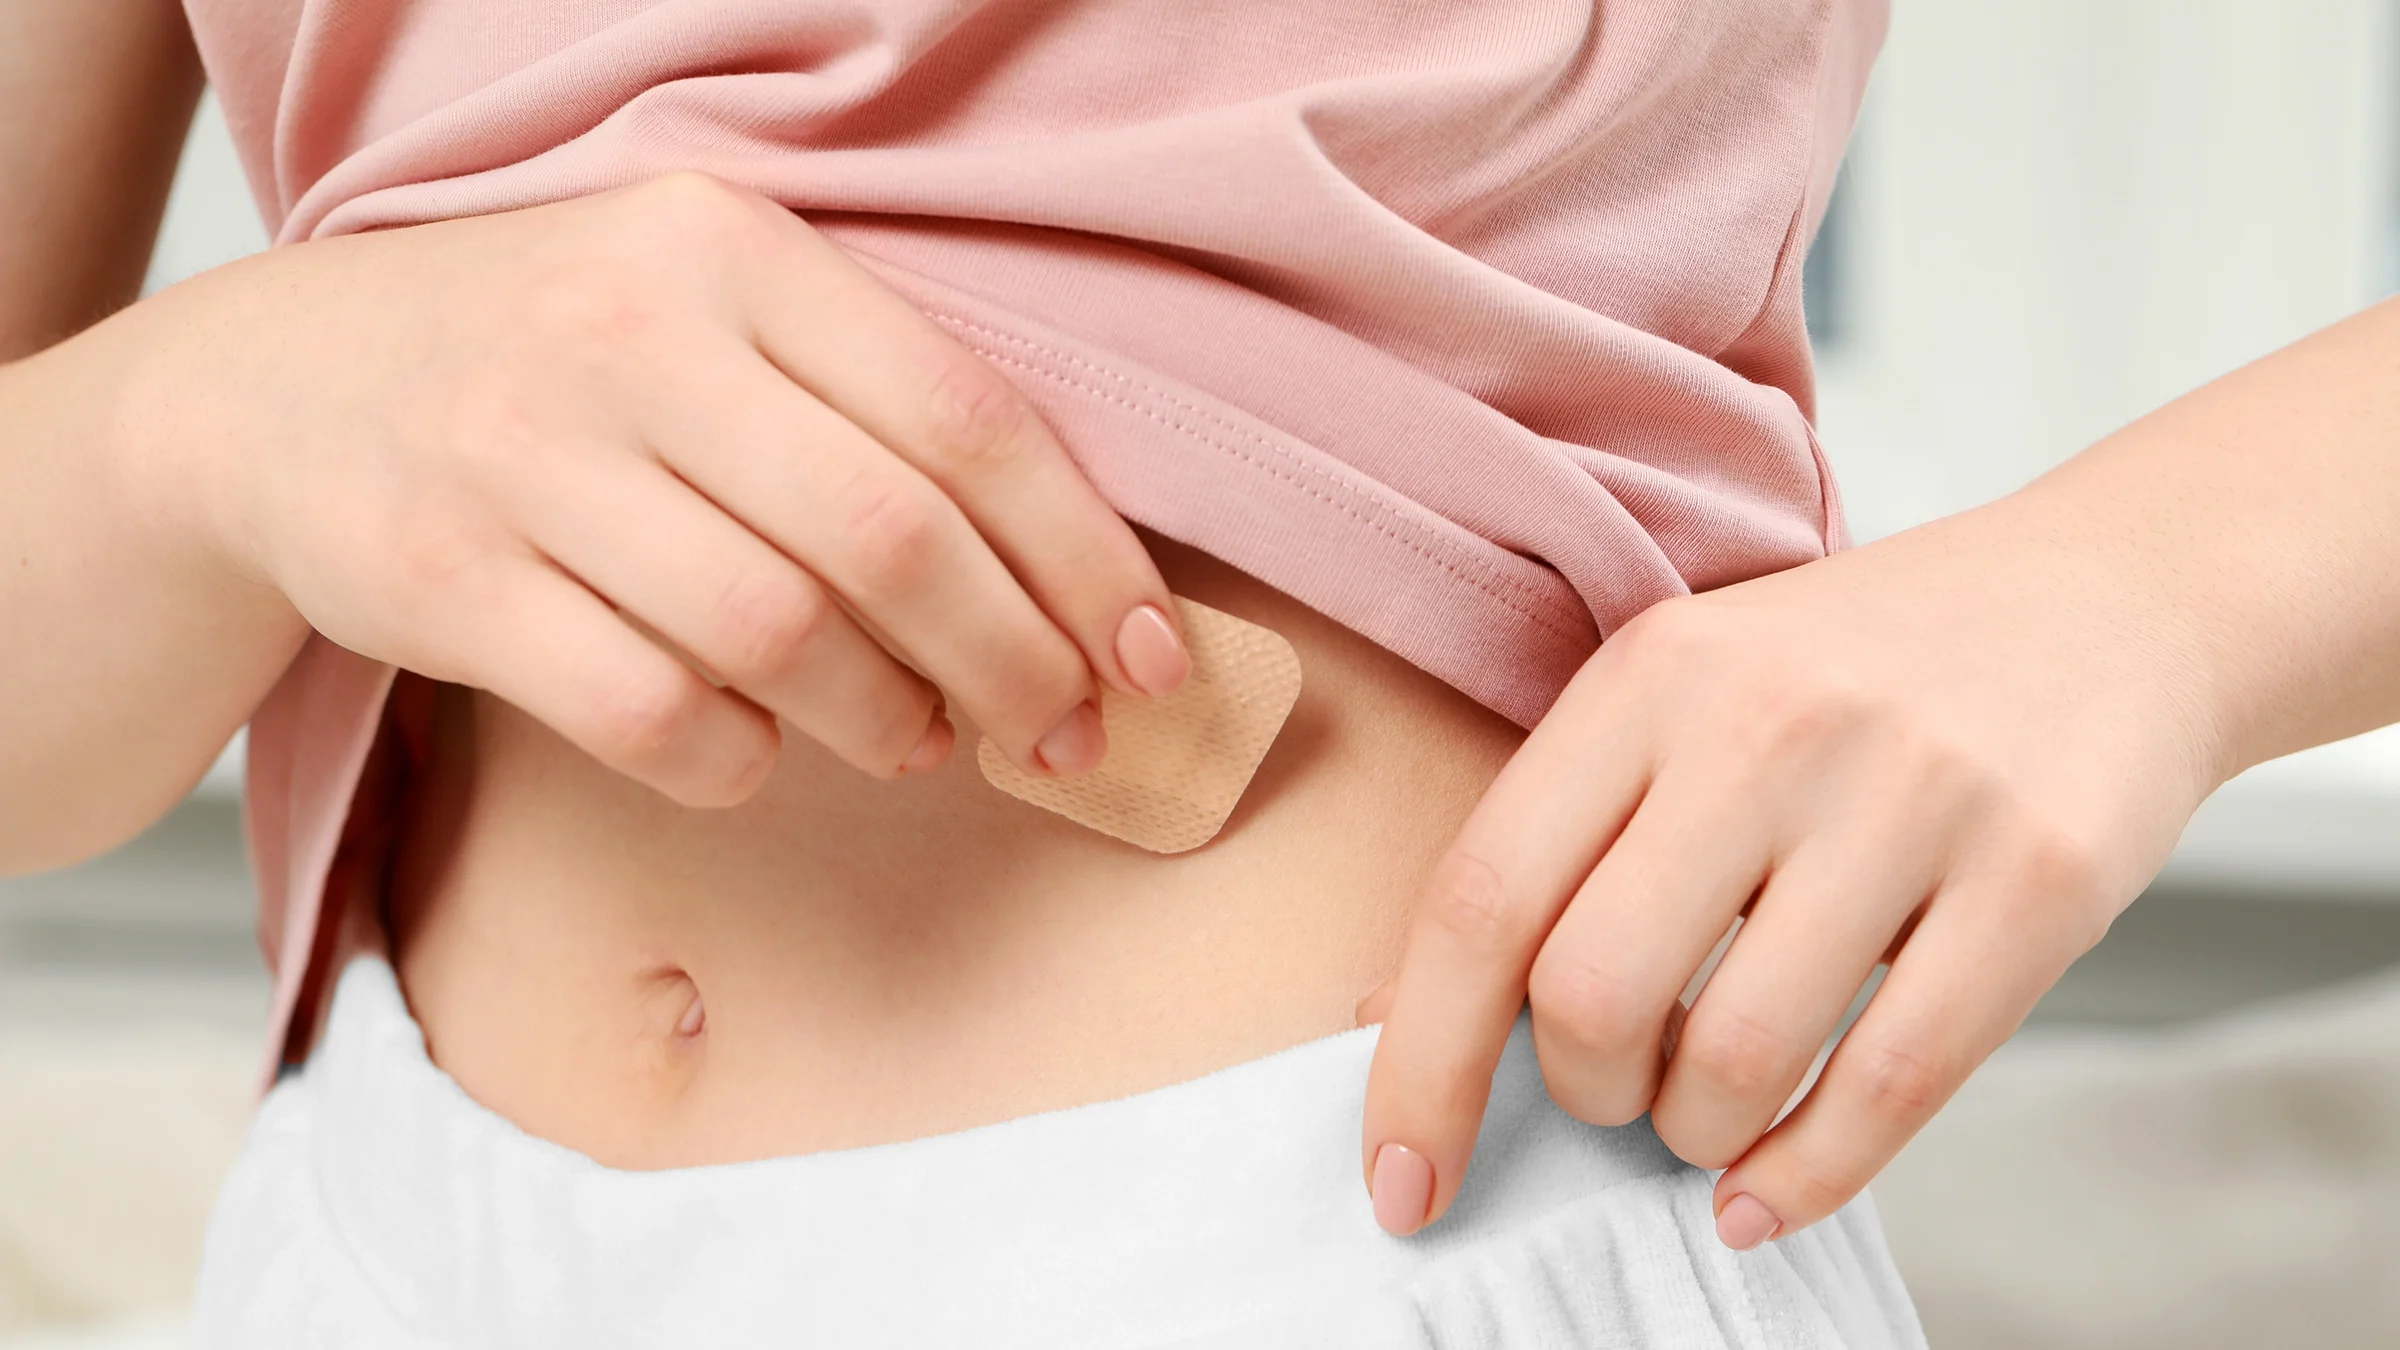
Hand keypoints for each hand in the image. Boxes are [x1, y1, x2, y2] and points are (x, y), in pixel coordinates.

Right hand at [122, 172, 1187, 804]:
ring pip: (780, 638)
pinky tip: (760, 750)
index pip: (966, 416)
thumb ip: (866, 409)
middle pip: (892, 539)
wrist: (275, 389)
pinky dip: (740, 759)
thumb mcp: (704, 313)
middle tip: (1063, 734)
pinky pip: (652, 713)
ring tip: (914, 737)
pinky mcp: (442, 578)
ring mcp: (523, 454)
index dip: (1084, 557)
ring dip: (885, 719)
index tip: (1153, 657)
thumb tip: (1063, 592)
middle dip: (1016, 662)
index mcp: (729, 250)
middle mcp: (628, 333)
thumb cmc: (556, 364)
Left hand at [1357, 498, 2224, 1245]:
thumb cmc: (1862, 675)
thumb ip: (1554, 837)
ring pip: (1734, 1056)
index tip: (1399, 1179)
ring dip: (1693, 1134)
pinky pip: (1889, 1087)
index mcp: (1651, 675)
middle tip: (1617, 1088)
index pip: (1481, 896)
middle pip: (1590, 991)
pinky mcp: (2040, 877)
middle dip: (1581, 1091)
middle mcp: (1769, 723)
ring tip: (1709, 1112)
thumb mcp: (1687, 699)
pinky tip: (1770, 1190)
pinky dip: (1806, 1177)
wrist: (2116, 597)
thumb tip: (1390, 1009)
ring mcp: (1913, 796)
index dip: (1420, 1066)